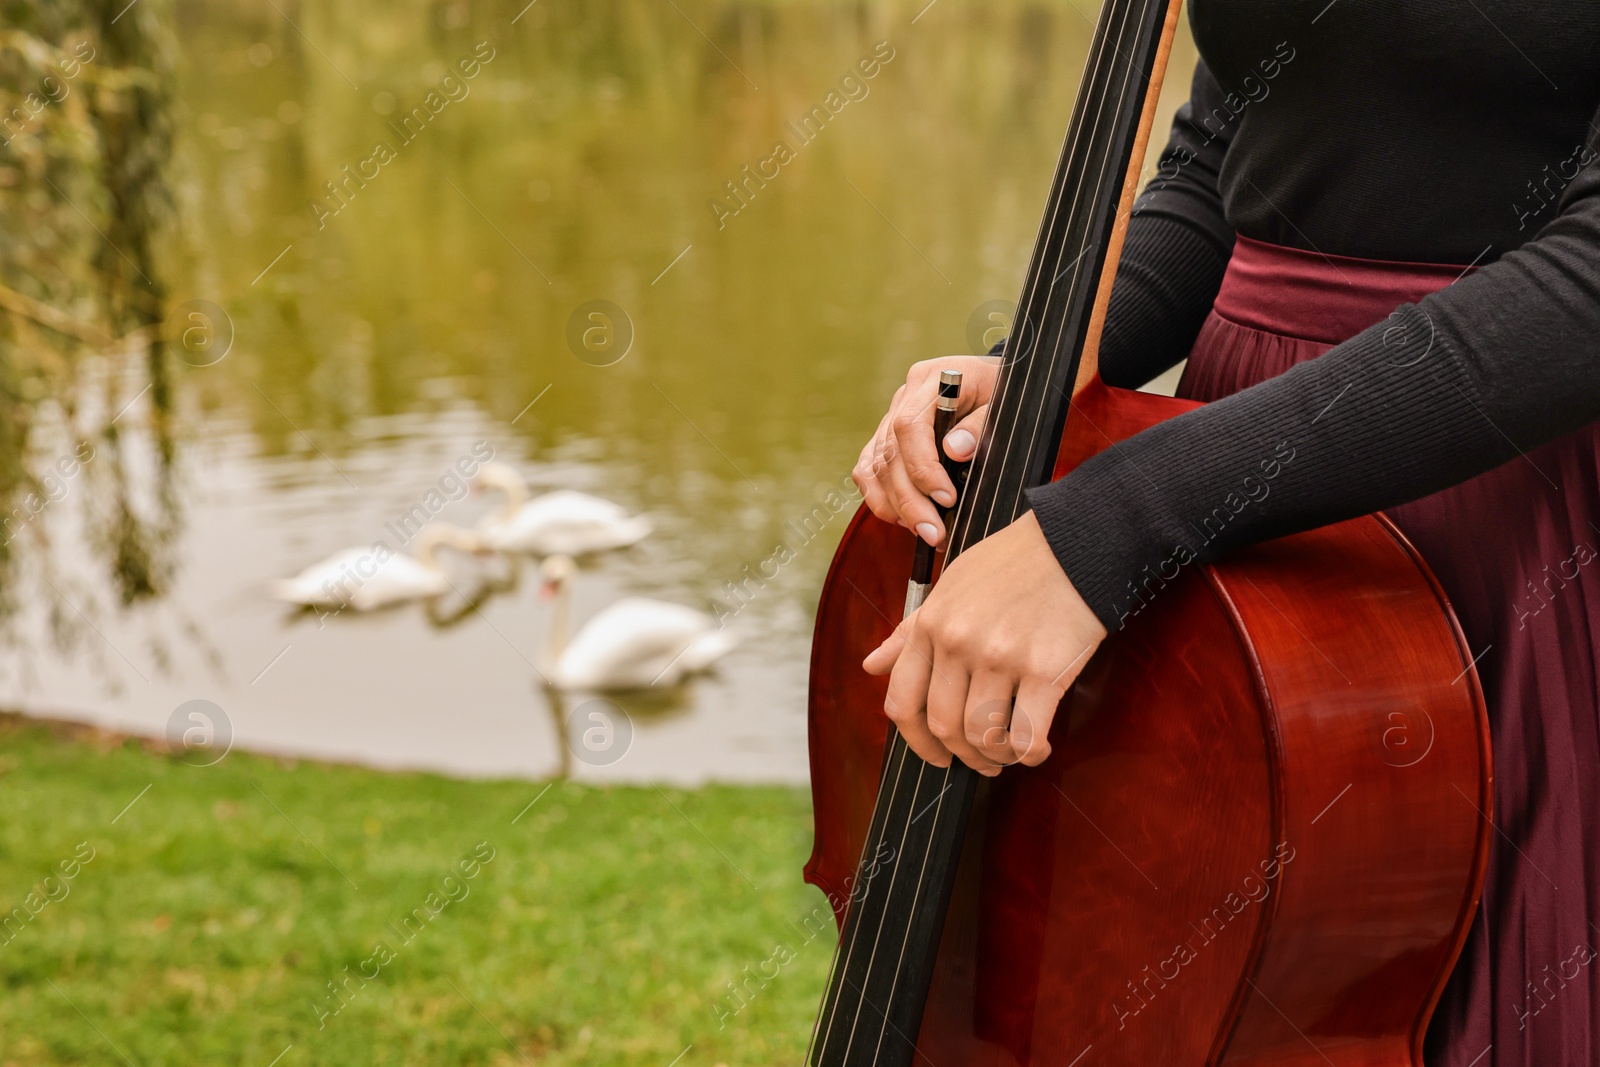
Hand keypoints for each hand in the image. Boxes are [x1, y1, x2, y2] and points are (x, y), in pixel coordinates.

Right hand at [853, 356, 1000, 546]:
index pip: (909, 426)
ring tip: (924, 532)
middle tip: (934, 534)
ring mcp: (891, 416)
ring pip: (875, 467)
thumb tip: (954, 450)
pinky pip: (867, 470)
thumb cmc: (1003, 394)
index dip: (923, 467)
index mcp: (931, 380)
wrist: (996, 384)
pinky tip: (903, 518)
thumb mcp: (1005, 404)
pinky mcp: (885, 436)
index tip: (947, 499)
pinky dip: (879, 498)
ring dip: (896, 506)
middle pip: (890, 453)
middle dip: (910, 500)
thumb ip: (980, 425)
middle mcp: (905, 396)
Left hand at [863, 512, 1107, 774]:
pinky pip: (1027, 735)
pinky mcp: (1045, 671)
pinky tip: (1037, 749)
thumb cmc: (1013, 562)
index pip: (903, 701)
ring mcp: (1000, 658)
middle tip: (981, 761)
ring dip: (995, 757)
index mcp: (931, 624)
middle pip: (944, 726)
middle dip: (961, 755)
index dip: (916, 740)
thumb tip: (872, 665)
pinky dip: (1030, 753)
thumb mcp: (950, 585)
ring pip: (983, 735)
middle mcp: (958, 643)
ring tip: (1009, 753)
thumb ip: (911, 630)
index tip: (936, 754)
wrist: (1075, 542)